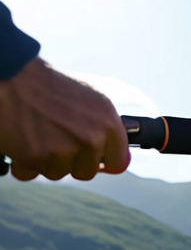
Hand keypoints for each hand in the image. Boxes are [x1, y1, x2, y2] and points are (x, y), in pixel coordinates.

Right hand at [0, 57, 129, 180]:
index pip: (119, 161)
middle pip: (86, 172)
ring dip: (45, 161)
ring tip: (36, 134)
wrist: (12, 76)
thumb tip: (119, 162)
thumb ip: (104, 131)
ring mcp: (65, 149)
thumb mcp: (90, 102)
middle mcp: (92, 137)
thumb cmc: (48, 87)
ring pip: (57, 173)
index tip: (94, 159)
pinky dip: (22, 164)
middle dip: (70, 162)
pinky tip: (21, 142)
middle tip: (55, 139)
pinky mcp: (38, 156)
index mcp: (109, 123)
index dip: (104, 162)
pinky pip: (30, 174)